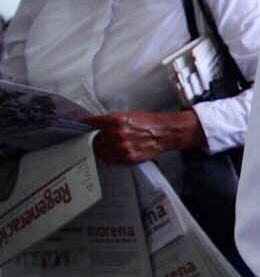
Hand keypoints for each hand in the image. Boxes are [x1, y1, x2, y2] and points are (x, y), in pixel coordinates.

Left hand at [84, 110, 203, 163]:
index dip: (82, 125)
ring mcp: (122, 147)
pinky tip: (112, 153)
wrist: (165, 132)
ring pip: (100, 152)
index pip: (91, 123)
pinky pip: (110, 160)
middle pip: (93, 140)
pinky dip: (109, 157)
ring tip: (104, 148)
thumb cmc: (149, 122)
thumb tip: (94, 126)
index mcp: (116, 120)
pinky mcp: (128, 157)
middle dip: (92, 140)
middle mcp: (117, 133)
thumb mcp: (128, 115)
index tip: (77, 126)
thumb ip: (110, 121)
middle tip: (93, 141)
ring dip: (99, 151)